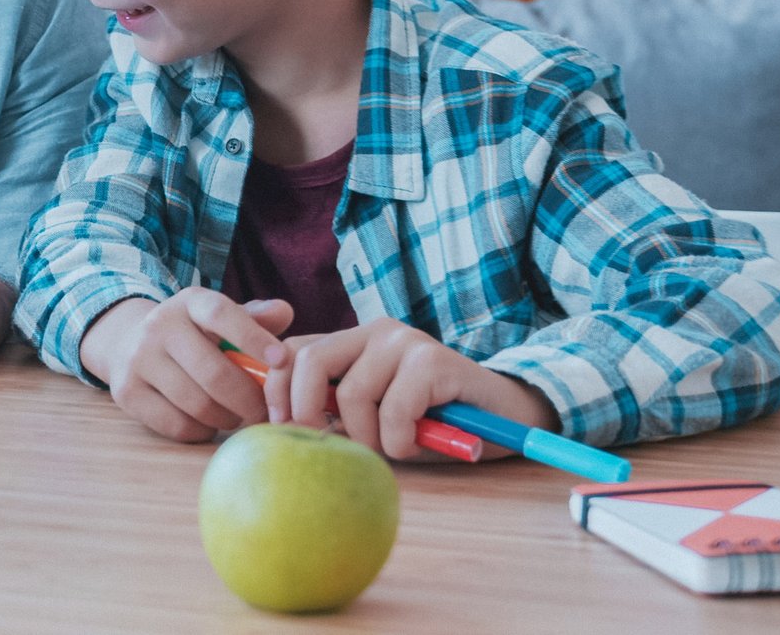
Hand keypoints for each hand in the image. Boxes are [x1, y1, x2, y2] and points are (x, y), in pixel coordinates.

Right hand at [77, 290, 294, 442]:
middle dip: (248, 400)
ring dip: (227, 418)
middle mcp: (159, 326)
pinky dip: (201, 431)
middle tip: (264, 412)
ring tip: (235, 415)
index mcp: (189, 302)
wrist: (127, 343)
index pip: (221, 314)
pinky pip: (177, 425)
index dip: (253, 338)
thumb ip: (254, 317)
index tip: (281, 361)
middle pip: (214, 373)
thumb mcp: (219, 318)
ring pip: (197, 404)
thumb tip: (285, 312)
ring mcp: (138, 359)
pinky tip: (207, 423)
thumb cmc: (193, 335)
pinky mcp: (126, 392)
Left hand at [266, 318, 560, 458]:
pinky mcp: (435, 361)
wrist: (502, 416)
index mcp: (353, 341)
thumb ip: (334, 408)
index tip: (281, 430)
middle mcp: (376, 331)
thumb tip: (280, 424)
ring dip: (369, 438)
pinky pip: (394, 409)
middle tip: (331, 447)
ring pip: (353, 395)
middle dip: (307, 413)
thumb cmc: (431, 422)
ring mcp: (406, 342)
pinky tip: (416, 444)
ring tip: (394, 447)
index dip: (277, 391)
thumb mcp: (373, 415)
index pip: (291, 352)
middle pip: (310, 362)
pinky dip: (399, 440)